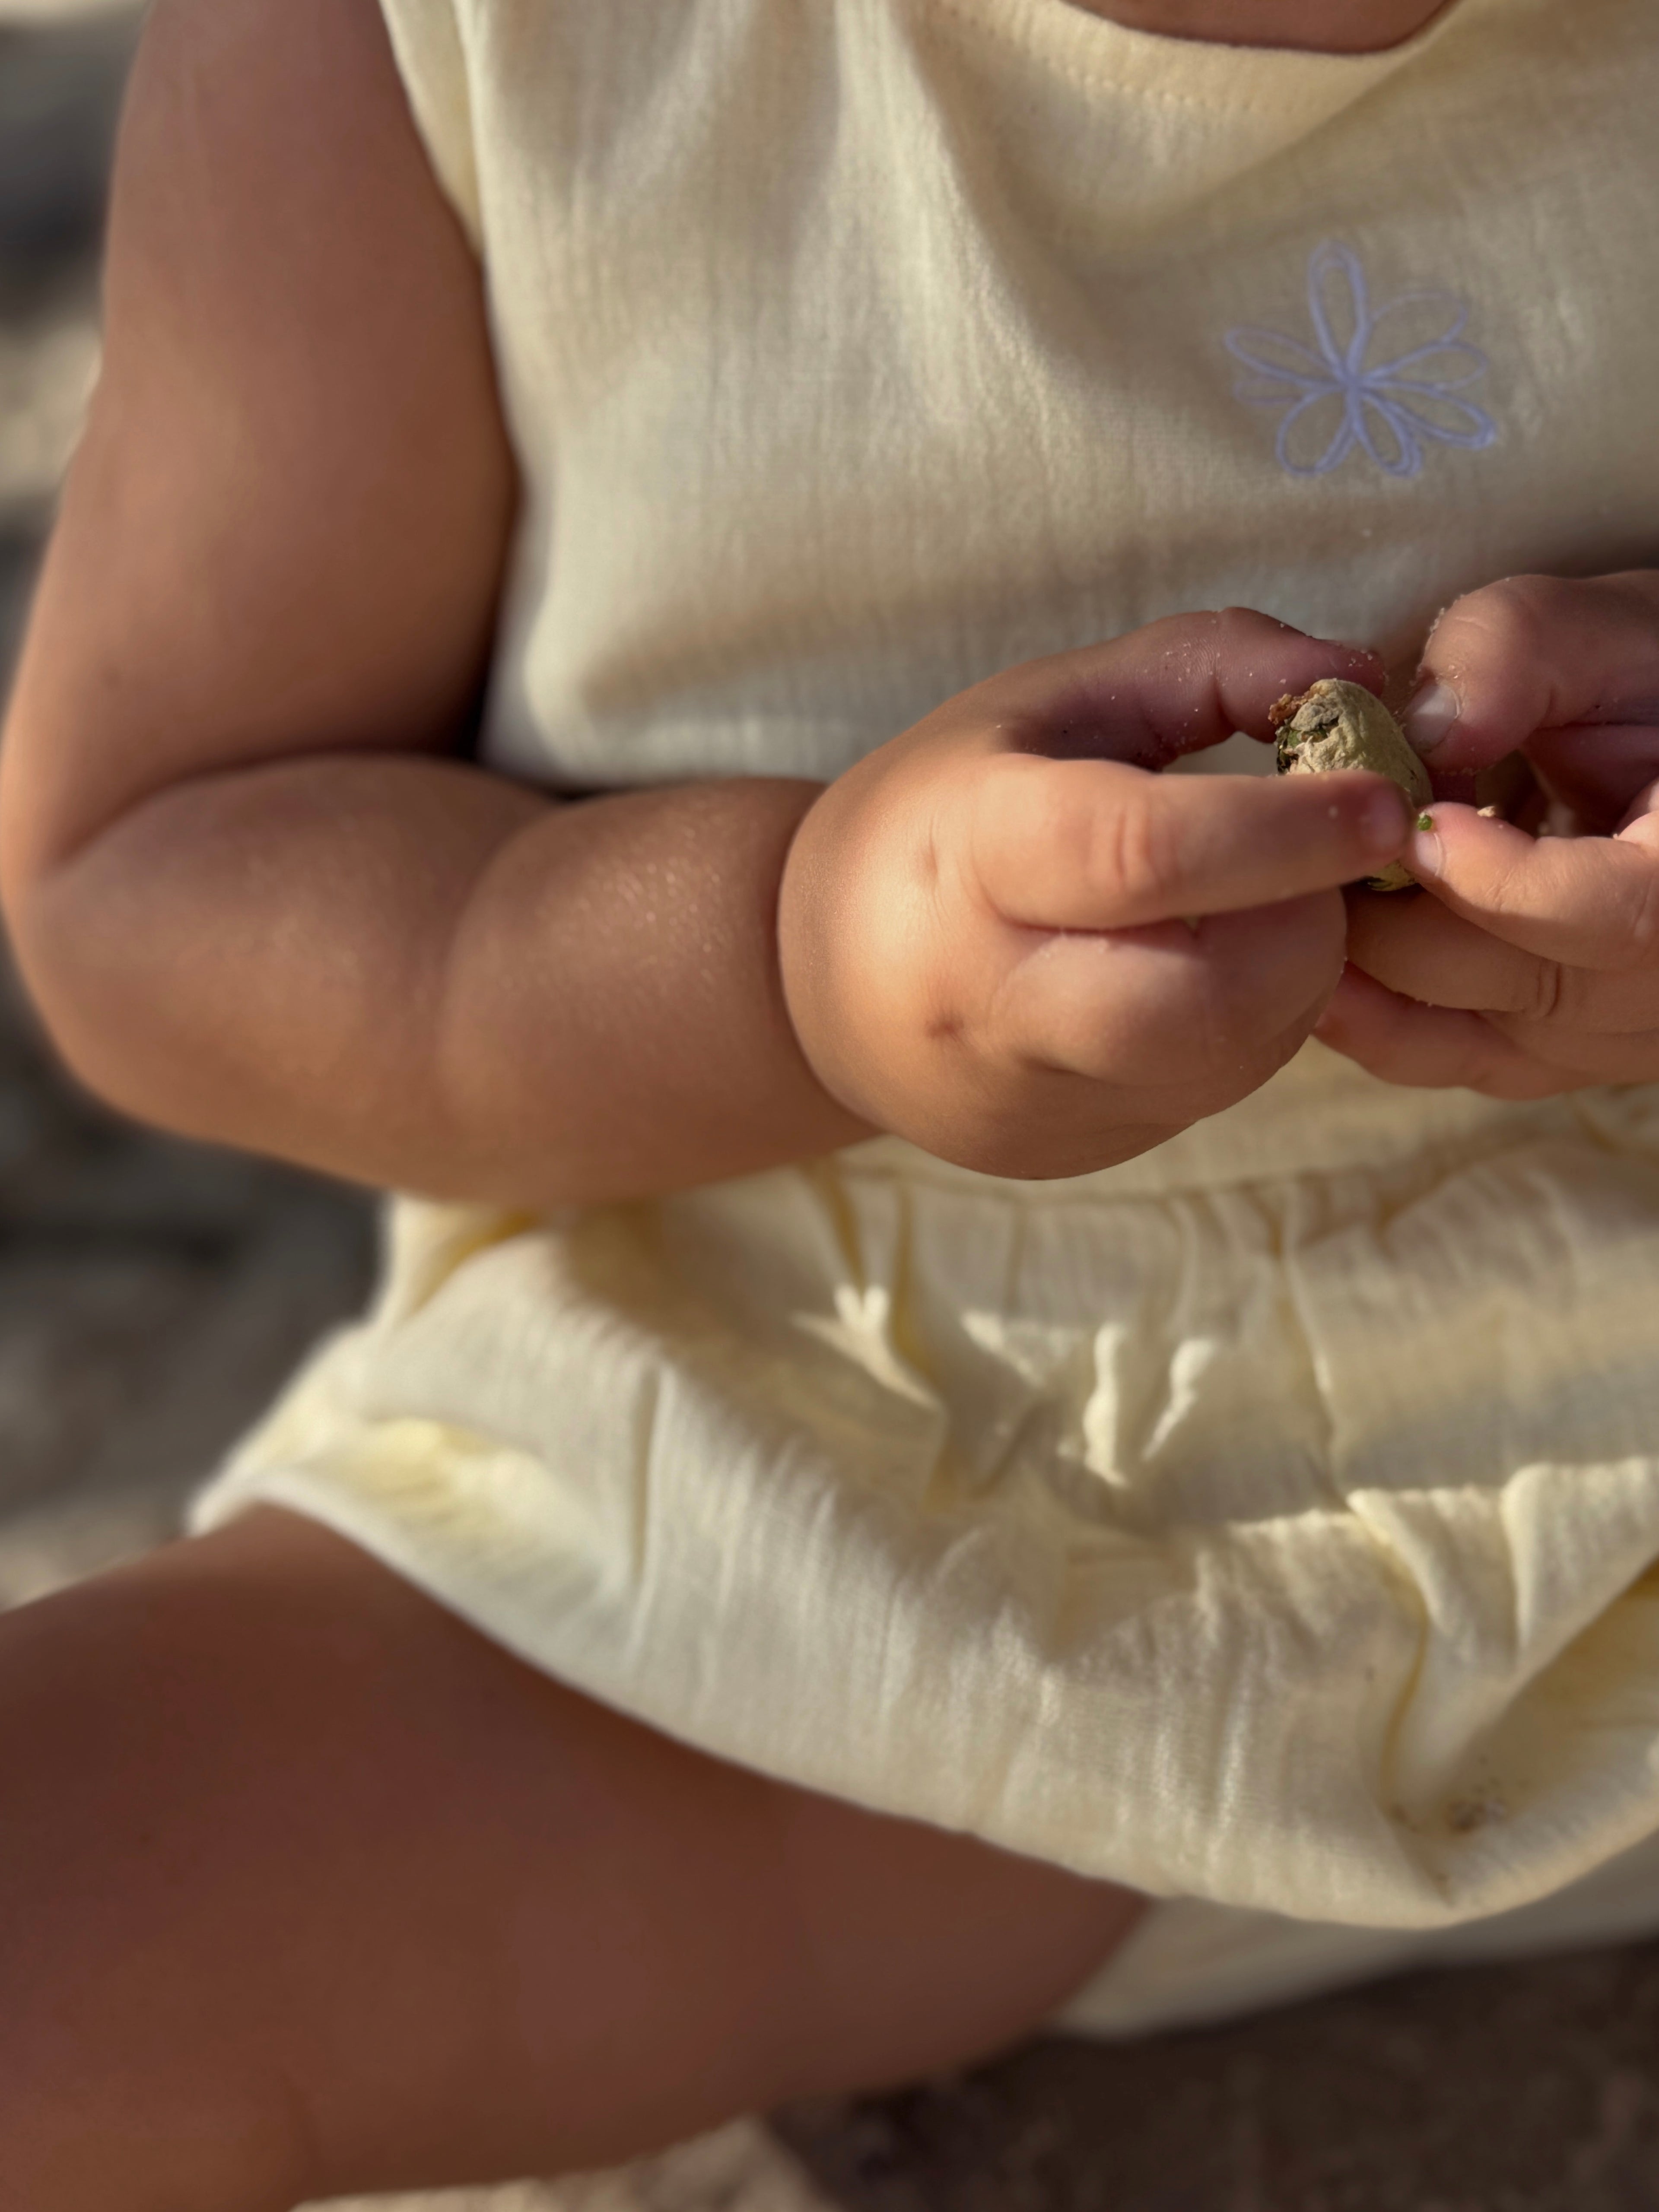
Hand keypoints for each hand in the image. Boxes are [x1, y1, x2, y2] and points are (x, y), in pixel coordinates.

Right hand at [777, 610, 1412, 1178]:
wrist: (819, 980)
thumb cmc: (945, 810)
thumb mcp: (1048, 701)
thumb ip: (1204, 664)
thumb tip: (1359, 678)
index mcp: (970, 853)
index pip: (1139, 855)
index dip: (1282, 831)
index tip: (1383, 801)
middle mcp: (992, 996)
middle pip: (1203, 1000)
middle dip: (1308, 926)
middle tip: (1324, 862)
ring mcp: (1033, 1092)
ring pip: (1231, 1056)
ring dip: (1293, 976)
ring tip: (1257, 905)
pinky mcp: (1072, 1150)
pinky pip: (1213, 1093)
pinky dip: (1253, 1024)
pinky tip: (1210, 967)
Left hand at [1317, 573, 1658, 1097]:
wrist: (1651, 759)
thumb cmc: (1645, 688)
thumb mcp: (1605, 632)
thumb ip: (1519, 652)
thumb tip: (1424, 731)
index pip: (1615, 918)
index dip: (1499, 880)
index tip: (1417, 819)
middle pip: (1506, 982)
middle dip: (1393, 907)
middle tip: (1313, 835)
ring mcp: (1602, 1041)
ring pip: (1451, 1037)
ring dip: (1359, 961)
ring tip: (1309, 876)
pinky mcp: (1542, 1057)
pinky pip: (1432, 1055)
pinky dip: (1359, 1001)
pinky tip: (1316, 929)